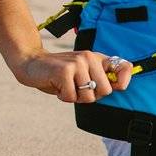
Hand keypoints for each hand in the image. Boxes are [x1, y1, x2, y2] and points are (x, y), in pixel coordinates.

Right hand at [11, 48, 133, 102]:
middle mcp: (90, 57)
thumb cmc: (59, 74)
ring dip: (75, 98)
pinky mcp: (65, 71)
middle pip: (105, 91)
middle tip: (77, 89)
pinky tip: (57, 86)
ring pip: (88, 97)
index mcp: (97, 58)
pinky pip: (71, 97)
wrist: (31, 63)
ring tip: (65, 86)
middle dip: (91, 96)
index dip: (124, 81)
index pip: (124, 67)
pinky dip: (63, 97)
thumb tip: (121, 87)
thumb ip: (100, 79)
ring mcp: (77, 63)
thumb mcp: (83, 73)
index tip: (118, 87)